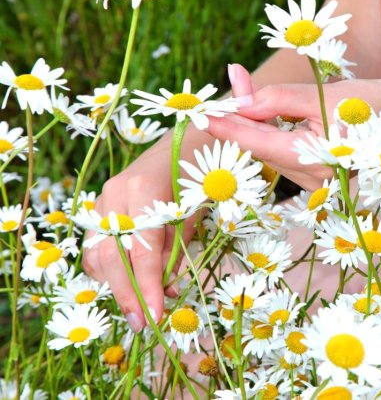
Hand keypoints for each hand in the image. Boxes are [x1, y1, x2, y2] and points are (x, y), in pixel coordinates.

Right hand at [81, 125, 211, 331]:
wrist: (188, 138)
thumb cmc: (202, 172)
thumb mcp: (198, 210)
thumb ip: (178, 247)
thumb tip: (167, 288)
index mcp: (143, 191)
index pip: (140, 252)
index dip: (147, 288)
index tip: (155, 317)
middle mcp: (115, 195)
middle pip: (111, 258)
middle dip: (127, 295)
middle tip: (144, 324)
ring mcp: (104, 199)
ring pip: (98, 254)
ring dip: (117, 285)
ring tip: (142, 307)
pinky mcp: (101, 206)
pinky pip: (97, 245)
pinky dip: (110, 268)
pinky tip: (131, 282)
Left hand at [206, 64, 380, 189]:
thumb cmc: (380, 108)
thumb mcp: (330, 95)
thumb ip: (282, 100)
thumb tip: (242, 102)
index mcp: (316, 159)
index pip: (258, 142)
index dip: (227, 127)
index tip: (201, 113)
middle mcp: (312, 178)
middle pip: (261, 145)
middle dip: (241, 114)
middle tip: (233, 75)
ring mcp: (316, 180)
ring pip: (271, 149)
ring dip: (256, 120)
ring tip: (246, 83)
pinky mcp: (320, 174)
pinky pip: (285, 151)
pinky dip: (273, 129)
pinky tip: (266, 107)